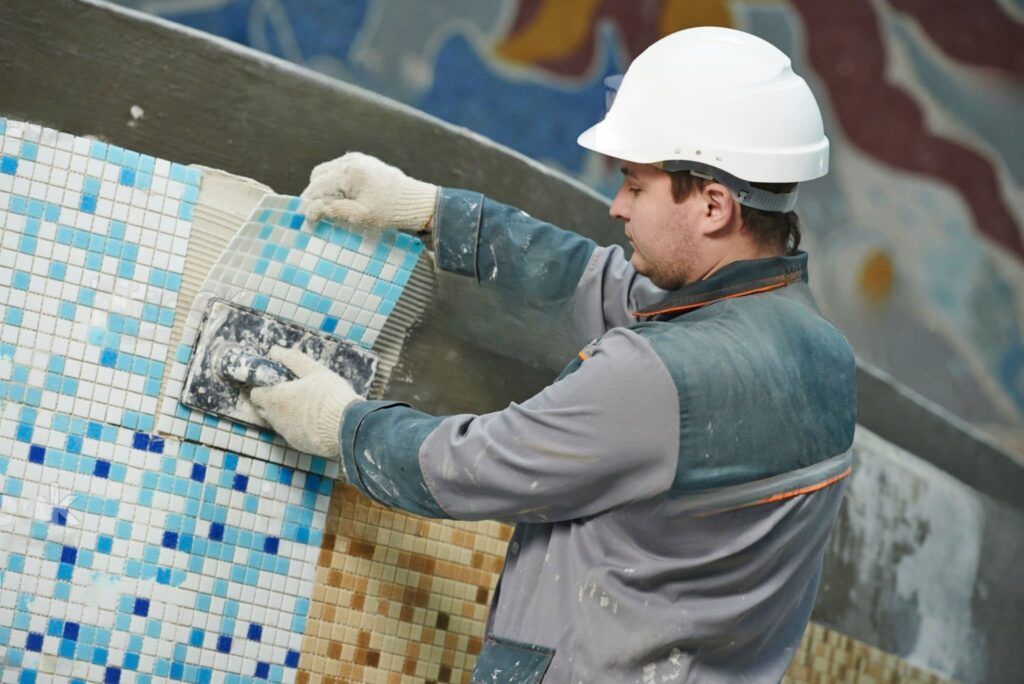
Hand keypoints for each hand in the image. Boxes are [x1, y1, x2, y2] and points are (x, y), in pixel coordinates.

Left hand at [249, 346, 362, 459]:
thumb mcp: (313, 371)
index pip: (255, 394)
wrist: (346, 427)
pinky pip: (291, 433)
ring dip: (283, 414)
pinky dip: (296, 426)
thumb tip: (275, 351)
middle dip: (269, 401)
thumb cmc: (328, 395)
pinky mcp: (299, 444)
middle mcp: (276, 419)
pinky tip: (312, 420)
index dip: (261, 386)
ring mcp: (287, 434)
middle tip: (287, 392)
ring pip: (277, 422)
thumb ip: (292, 360)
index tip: (273, 382)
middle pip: (262, 410)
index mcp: (275, 398)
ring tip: (302, 405)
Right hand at [301, 152, 437, 231]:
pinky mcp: (366, 162)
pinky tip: (347, 199)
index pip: (317, 186)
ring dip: (327, 188)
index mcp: (349, 172)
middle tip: (321, 214)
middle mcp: (351, 160)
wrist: (418, 202)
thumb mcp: (361, 216)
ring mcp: (359, 159)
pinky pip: (342, 170)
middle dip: (316, 194)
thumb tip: (309, 210)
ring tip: (335, 208)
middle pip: (319, 175)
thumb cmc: (391, 211)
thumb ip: (333, 210)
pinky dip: (338, 183)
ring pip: (329, 171)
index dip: (308, 204)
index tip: (308, 220)